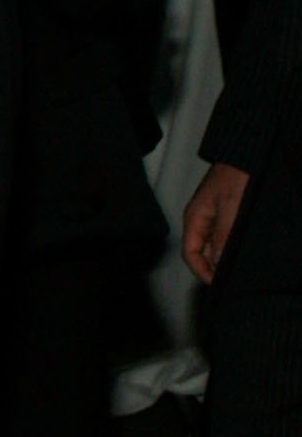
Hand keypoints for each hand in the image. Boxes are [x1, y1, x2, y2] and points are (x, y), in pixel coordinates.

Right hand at [182, 160, 250, 286]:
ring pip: (212, 244)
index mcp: (195, 217)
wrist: (247, 153)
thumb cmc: (236, 174)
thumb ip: (223, 235)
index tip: (217, 282)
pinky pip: (222, 235)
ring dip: (222, 256)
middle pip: (201, 251)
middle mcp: (201, 218)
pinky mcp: (225, 212)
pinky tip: (240, 249)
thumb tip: (218, 262)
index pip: (190, 252)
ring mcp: (212, 215)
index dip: (202, 270)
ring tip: (237, 266)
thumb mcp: (231, 207)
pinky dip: (229, 246)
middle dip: (213, 266)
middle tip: (230, 278)